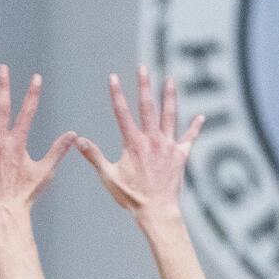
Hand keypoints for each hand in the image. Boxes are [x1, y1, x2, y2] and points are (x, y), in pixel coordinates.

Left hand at [0, 65, 77, 229]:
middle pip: (2, 107)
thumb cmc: (25, 194)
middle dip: (3, 86)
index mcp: (18, 143)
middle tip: (2, 68)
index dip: (33, 94)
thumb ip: (58, 150)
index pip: (28, 112)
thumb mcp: (45, 172)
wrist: (4, 211)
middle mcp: (0, 141)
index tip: (37, 78)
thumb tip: (73, 134)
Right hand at [77, 66, 203, 230]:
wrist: (157, 210)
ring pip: (169, 115)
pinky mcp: (181, 155)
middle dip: (144, 86)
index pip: (122, 113)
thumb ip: (94, 156)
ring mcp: (168, 146)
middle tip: (143, 68)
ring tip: (169, 79)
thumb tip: (77, 140)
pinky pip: (190, 138)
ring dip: (169, 96)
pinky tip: (200, 116)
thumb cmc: (131, 196)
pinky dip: (195, 127)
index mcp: (133, 144)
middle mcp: (152, 140)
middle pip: (148, 107)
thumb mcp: (108, 176)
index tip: (113, 77)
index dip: (116, 94)